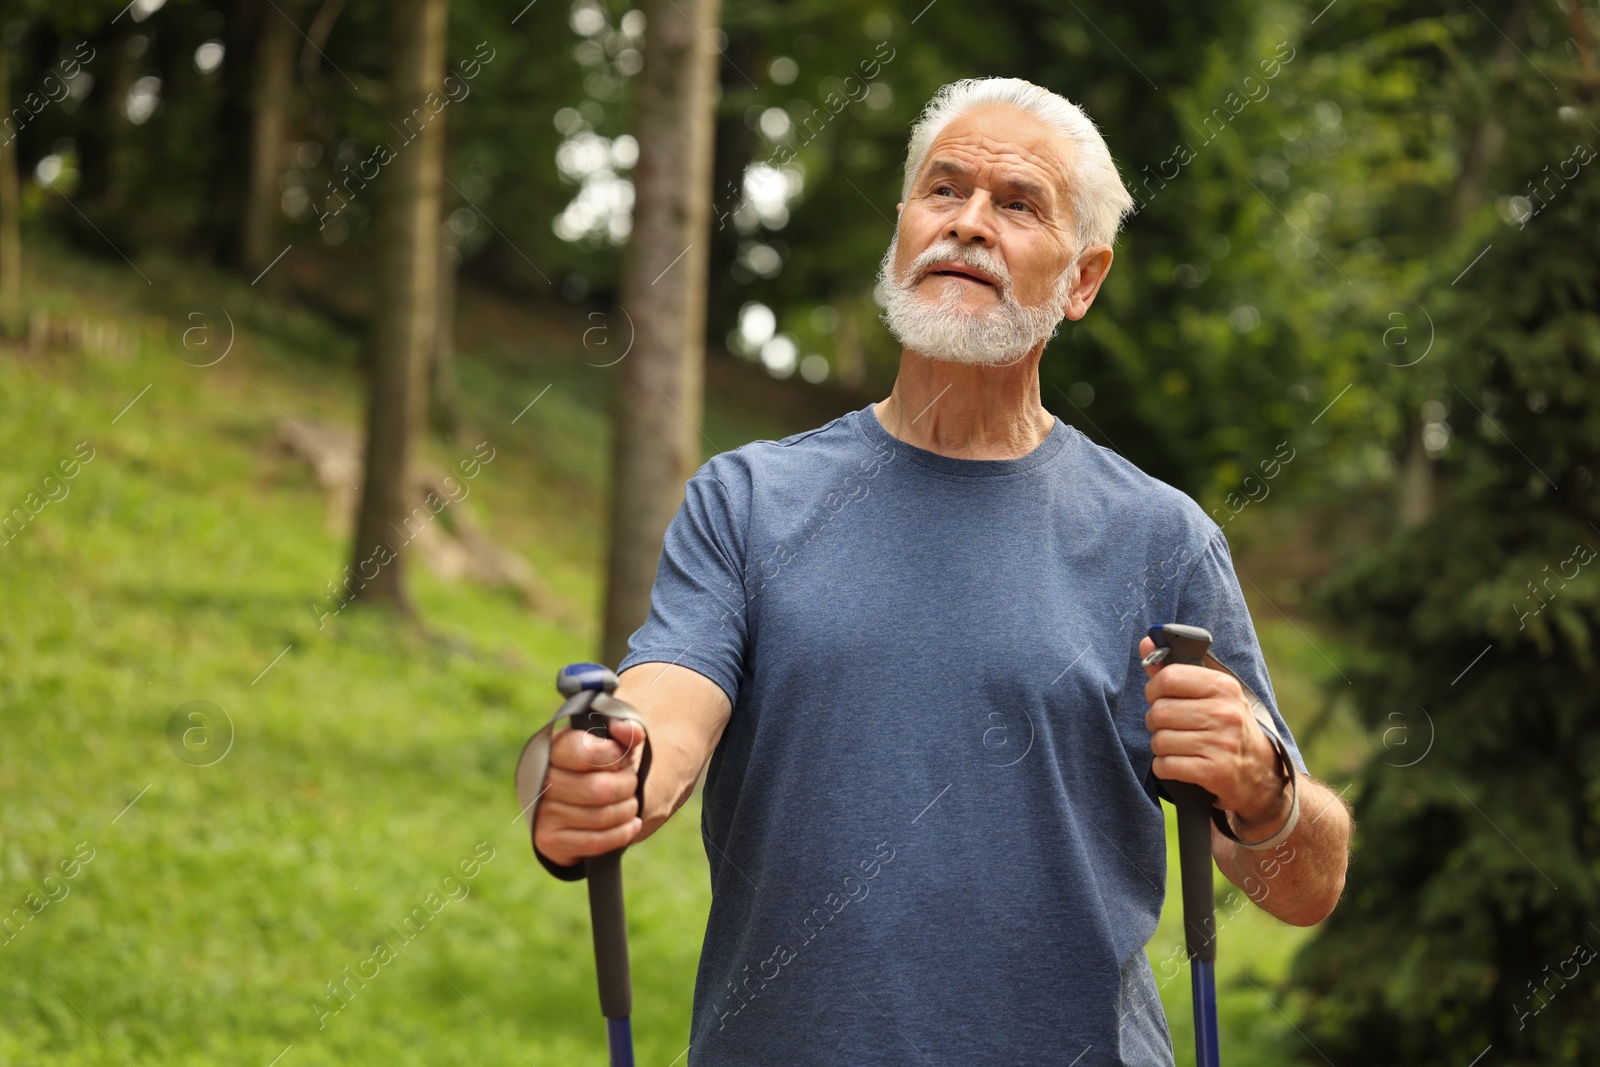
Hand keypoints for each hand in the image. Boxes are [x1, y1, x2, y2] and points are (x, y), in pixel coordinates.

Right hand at [532, 717, 646, 867]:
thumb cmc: (598, 769)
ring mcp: (542, 812)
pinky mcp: (548, 841)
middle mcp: (542, 780)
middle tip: (631, 784)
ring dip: (627, 810)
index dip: (615, 757)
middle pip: (600, 789)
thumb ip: (625, 733)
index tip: (622, 759)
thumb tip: (627, 730)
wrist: (573, 805)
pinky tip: (632, 825)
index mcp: (554, 748)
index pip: (588, 753)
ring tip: (630, 804)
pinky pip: (596, 842)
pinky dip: (622, 834)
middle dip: (627, 786)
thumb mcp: (612, 746)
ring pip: (601, 816)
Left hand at [1139, 636, 1288, 825]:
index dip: (1154, 689)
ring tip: (1179, 746)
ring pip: (1159, 740)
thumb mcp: (1211, 694)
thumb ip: (1174, 670)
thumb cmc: (1228, 727)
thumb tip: (1146, 643)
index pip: (1168, 678)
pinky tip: (1181, 764)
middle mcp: (1225, 713)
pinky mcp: (1215, 772)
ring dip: (1161, 747)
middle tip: (1171, 727)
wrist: (1261, 773)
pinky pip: (1165, 765)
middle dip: (1156, 722)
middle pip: (1159, 712)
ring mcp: (1222, 743)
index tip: (1160, 697)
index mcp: (1224, 687)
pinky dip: (1164, 767)